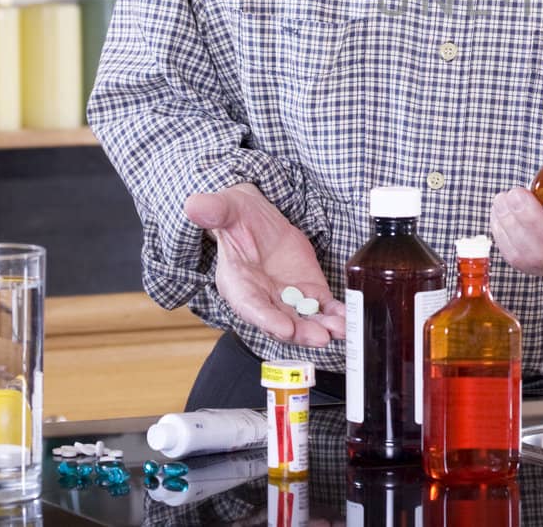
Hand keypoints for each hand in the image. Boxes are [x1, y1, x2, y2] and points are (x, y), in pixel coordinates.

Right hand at [184, 183, 344, 347]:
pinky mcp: (308, 290)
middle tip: (321, 336)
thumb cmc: (236, 216)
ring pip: (304, 318)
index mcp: (237, 283)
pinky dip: (336, 314)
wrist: (257, 219)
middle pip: (281, 321)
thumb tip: (193, 205)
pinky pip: (323, 307)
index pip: (251, 307)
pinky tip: (349, 318)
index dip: (267, 319)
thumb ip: (213, 210)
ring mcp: (286, 297)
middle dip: (301, 331)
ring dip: (323, 326)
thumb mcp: (225, 208)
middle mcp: (262, 297)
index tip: (285, 328)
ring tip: (341, 329)